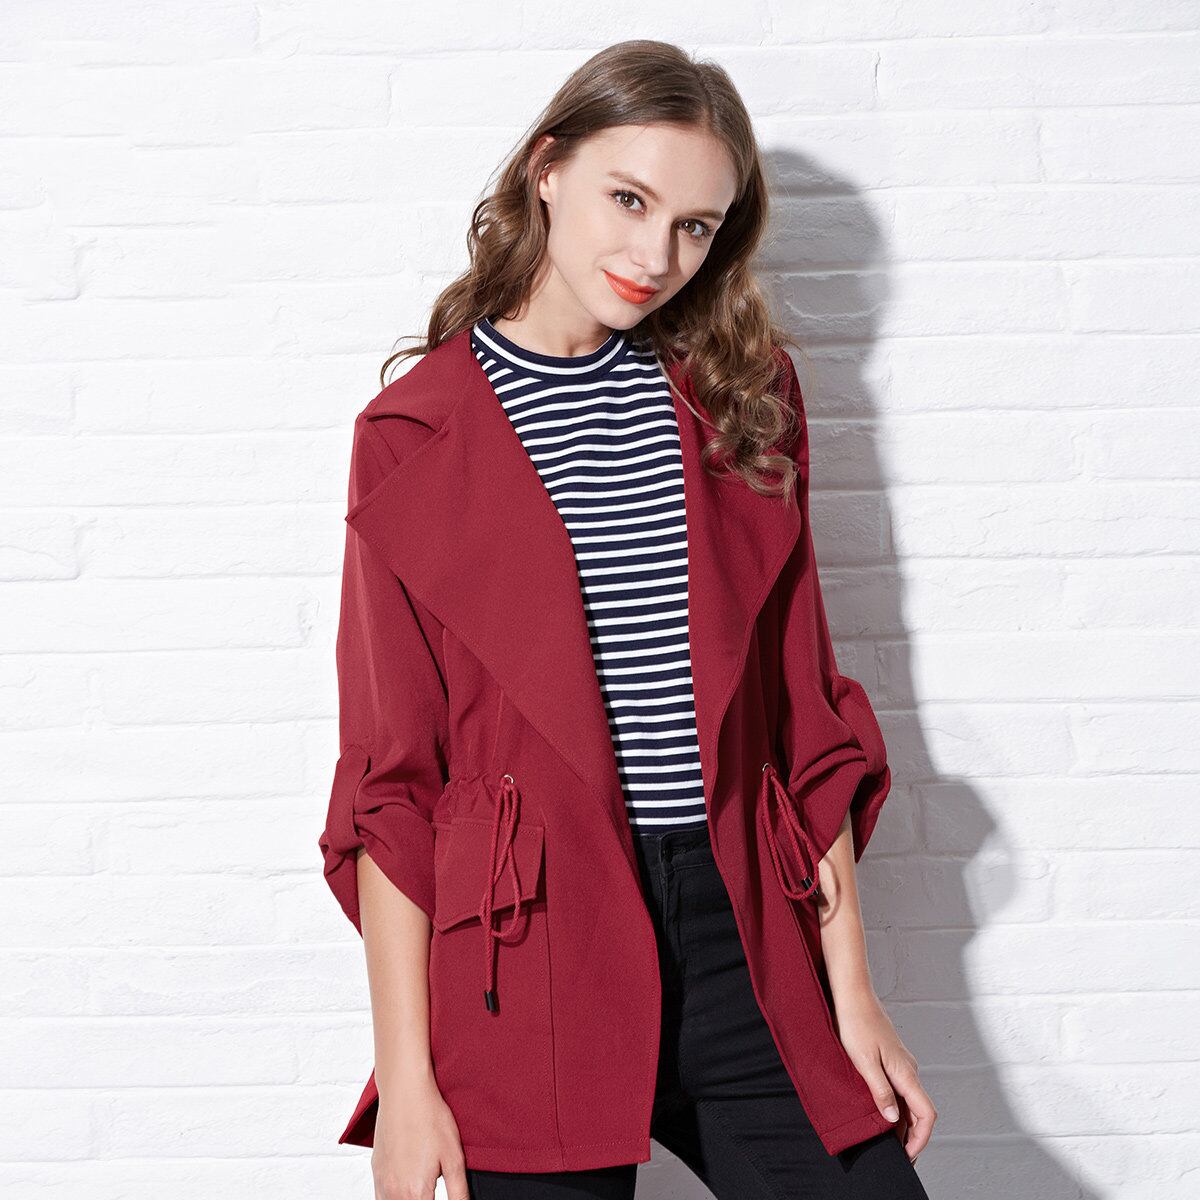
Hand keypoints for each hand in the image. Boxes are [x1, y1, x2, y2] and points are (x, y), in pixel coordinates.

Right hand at [370, 1068, 470, 1198]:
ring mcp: (382, 1182)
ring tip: (422, 1191)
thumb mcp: (454, 1157)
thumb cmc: (430, 1119)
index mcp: (416, 1193)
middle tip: (433, 1191)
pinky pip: (380, 1197)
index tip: (438, 1194)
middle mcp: (394, 1192)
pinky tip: (406, 1189)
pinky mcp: (376, 1171)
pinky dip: (392, 1198)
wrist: (405, 1092)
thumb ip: (458, 1193)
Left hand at [833, 990, 936, 1164]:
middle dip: (912, 1135)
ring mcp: (901, 1063)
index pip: (926, 1114)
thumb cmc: (856, 1024)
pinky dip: (895, 1105)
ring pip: (909, 1100)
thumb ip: (880, 1091)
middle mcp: (908, 1069)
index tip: (907, 1156)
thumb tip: (892, 1118)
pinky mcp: (892, 1058)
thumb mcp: (864, 1062)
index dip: (920, 1138)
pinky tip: (880, 1112)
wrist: (853, 995)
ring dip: (902, 1121)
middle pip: (920, 1110)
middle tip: (896, 1155)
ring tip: (886, 1140)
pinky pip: (900, 1088)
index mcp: (905, 1073)